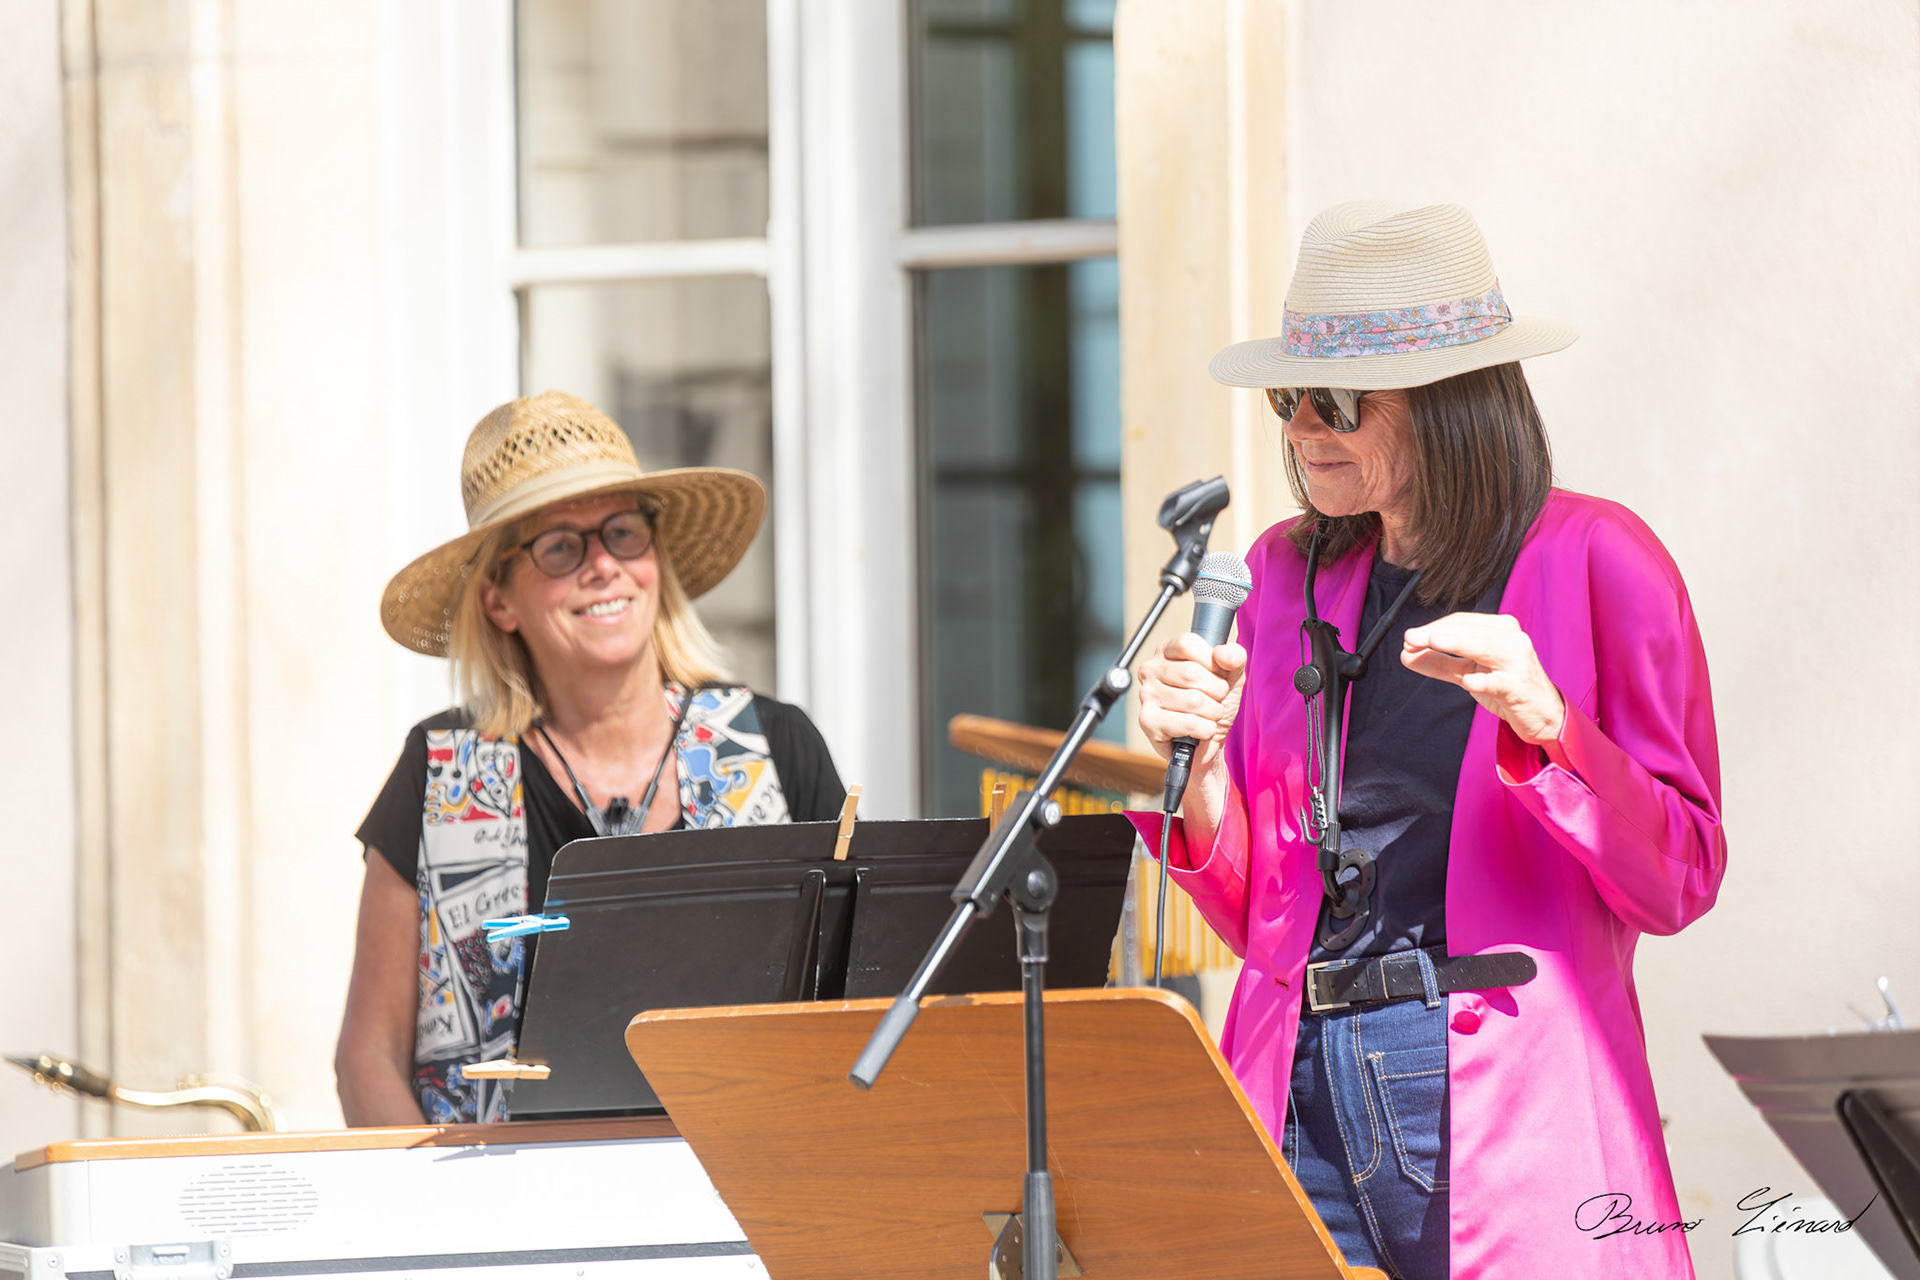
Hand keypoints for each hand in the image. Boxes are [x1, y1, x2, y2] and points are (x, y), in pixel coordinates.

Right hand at [1137, 632, 1248, 766]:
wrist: (1208, 740)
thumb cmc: (1213, 701)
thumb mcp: (1231, 675)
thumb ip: (1234, 657)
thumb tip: (1222, 654)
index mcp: (1167, 651)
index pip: (1186, 644)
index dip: (1210, 661)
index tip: (1216, 674)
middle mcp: (1151, 670)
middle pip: (1191, 673)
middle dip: (1217, 691)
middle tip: (1215, 699)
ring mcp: (1146, 695)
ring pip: (1193, 700)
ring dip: (1213, 713)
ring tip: (1207, 715)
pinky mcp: (1148, 721)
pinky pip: (1189, 723)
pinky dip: (1205, 730)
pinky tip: (1199, 730)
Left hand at [1402, 613, 1565, 744]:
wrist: (1542, 713)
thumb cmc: (1506, 687)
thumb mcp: (1469, 673)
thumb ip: (1439, 663)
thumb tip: (1406, 654)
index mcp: (1500, 630)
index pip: (1461, 622)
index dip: (1432, 628)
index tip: (1409, 637)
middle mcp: (1511, 639)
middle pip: (1469, 631)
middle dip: (1436, 633)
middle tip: (1409, 639)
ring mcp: (1518, 662)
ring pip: (1484, 647)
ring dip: (1456, 643)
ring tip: (1432, 641)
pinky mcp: (1519, 687)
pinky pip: (1499, 682)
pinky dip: (1483, 680)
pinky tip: (1469, 681)